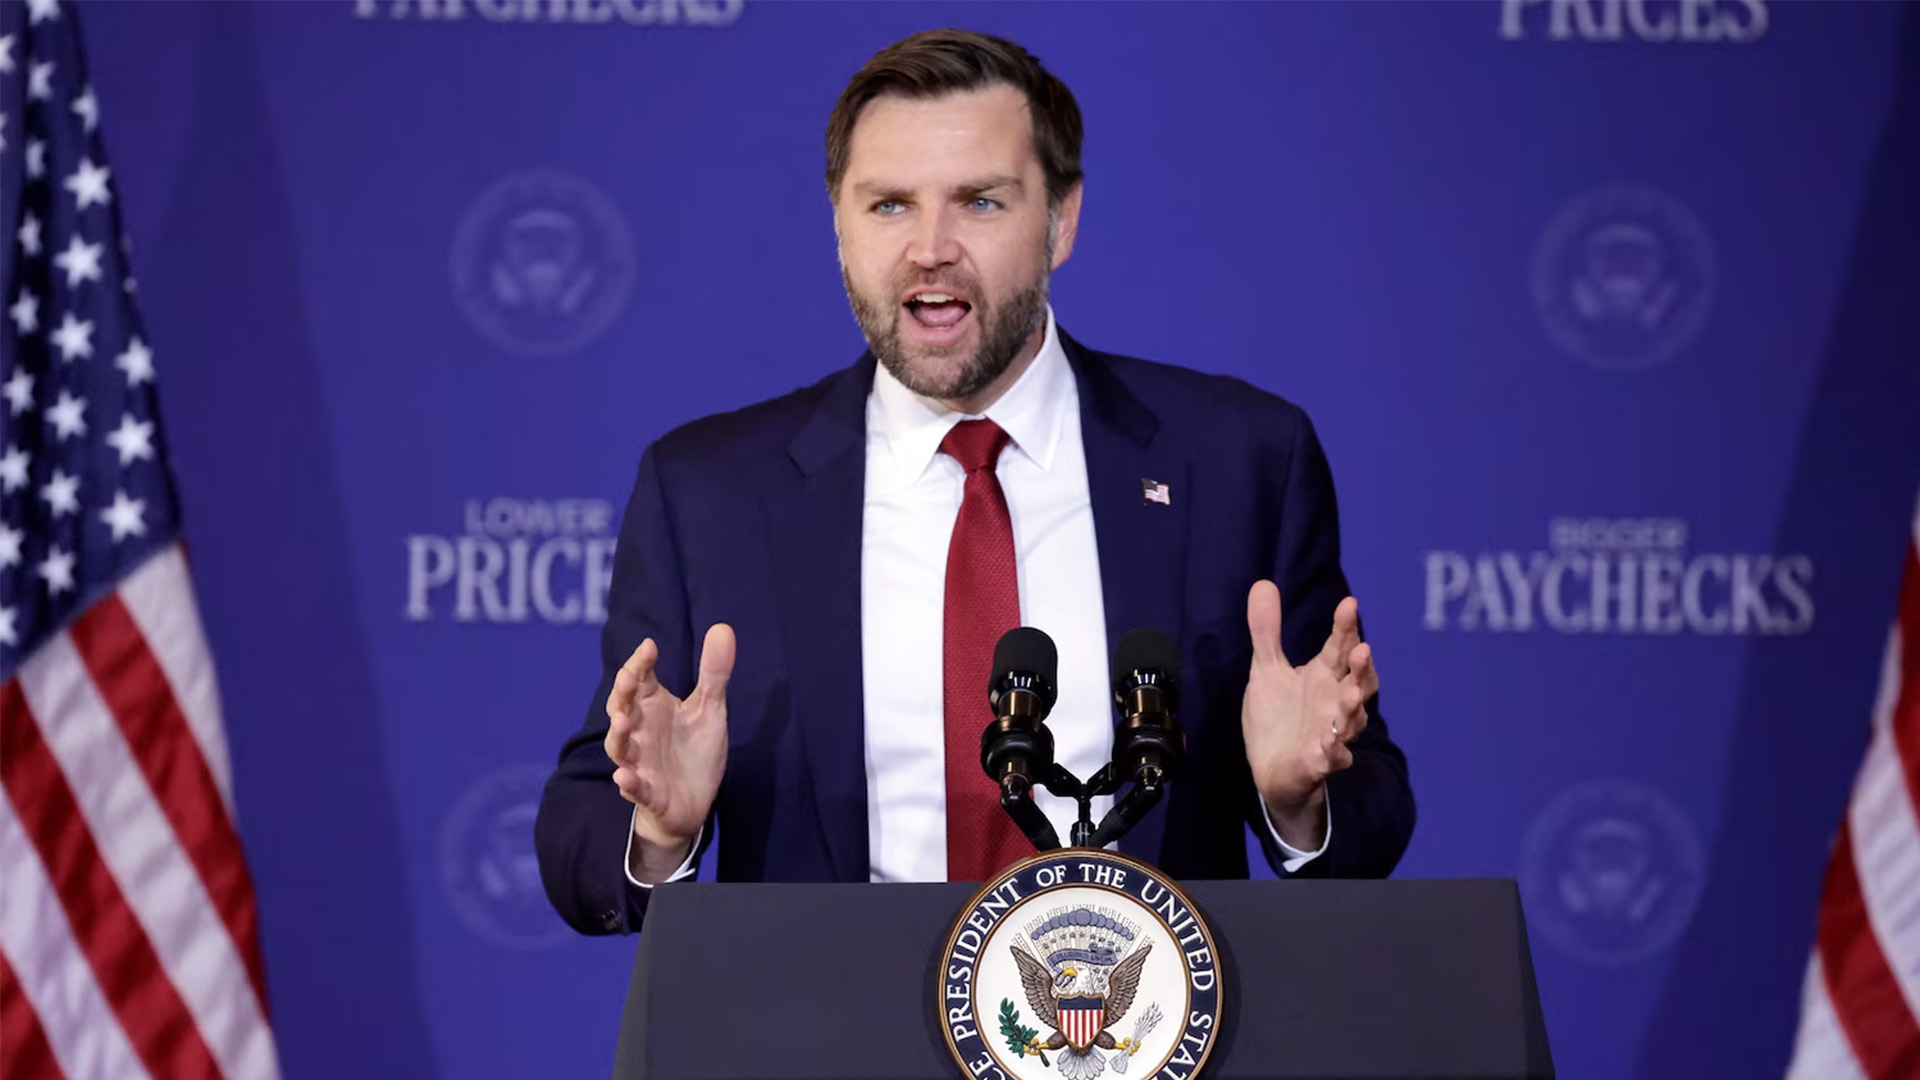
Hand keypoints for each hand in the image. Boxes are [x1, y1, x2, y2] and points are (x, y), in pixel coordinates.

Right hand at [604, 623, 733, 882]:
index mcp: (653, 706)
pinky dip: (628, 783)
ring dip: (618, 735)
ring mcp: (640, 762)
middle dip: (622, 694)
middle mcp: (640, 731)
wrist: (694, 801)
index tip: (649, 647)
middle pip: (622, 708)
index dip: (640, 663)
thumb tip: (722, 627)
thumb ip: (714, 672)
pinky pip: (633, 788)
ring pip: (620, 747)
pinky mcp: (647, 792)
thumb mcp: (709, 709)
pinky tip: (624, 777)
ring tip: (622, 723)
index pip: (639, 679)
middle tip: (628, 678)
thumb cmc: (693, 750)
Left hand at [1240, 582, 1377, 848]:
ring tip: (1351, 693)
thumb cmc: (1278, 716)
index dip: (1346, 627)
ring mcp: (1331, 732)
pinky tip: (1327, 743)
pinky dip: (1332, 751)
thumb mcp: (1267, 669)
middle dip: (1361, 668)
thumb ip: (1267, 631)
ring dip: (1353, 707)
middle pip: (1358, 681)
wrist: (1271, 767)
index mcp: (1324, 676)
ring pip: (1352, 720)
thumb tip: (1263, 583)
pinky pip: (1331, 758)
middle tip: (1362, 649)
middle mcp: (1335, 702)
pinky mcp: (1320, 762)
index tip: (1349, 603)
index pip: (1340, 647)